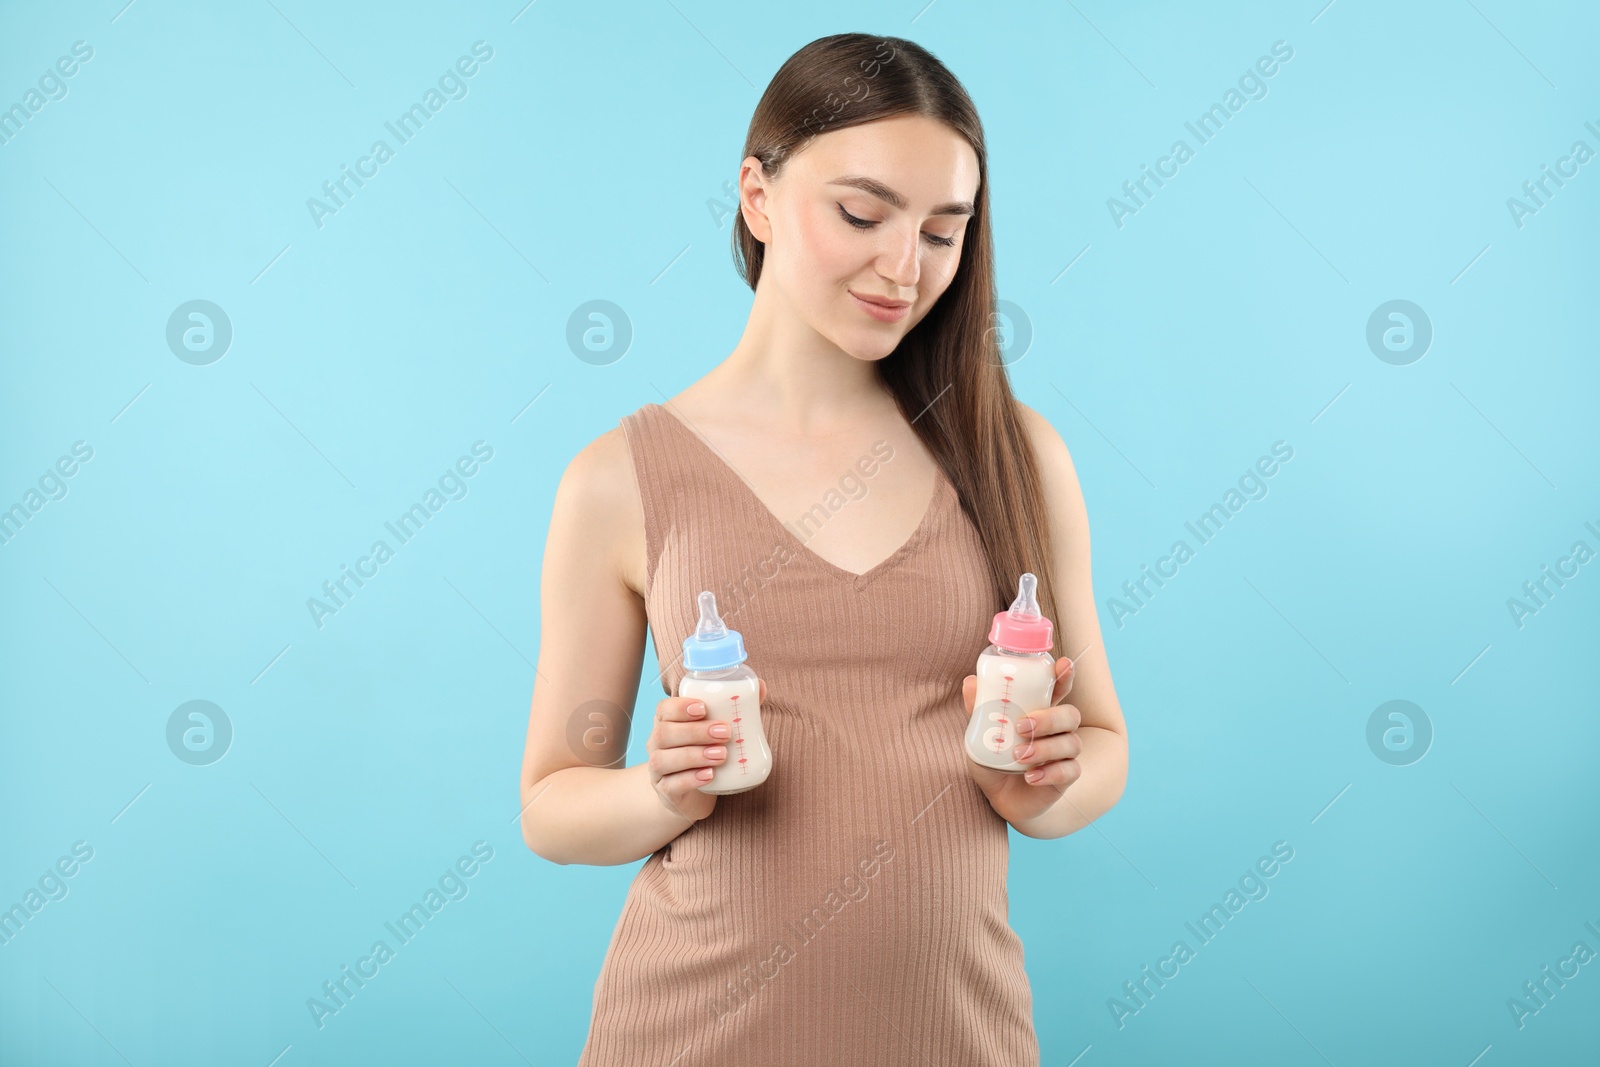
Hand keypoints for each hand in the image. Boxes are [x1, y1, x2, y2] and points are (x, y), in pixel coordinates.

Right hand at [646, 678, 766, 822]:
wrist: (691, 793)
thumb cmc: (704, 751)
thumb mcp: (716, 730)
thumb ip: (736, 709)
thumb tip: (761, 686)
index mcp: (666, 722)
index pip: (664, 709)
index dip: (680, 707)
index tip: (704, 708)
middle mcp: (656, 744)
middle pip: (664, 733)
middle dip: (695, 731)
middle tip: (725, 733)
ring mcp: (657, 770)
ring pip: (663, 760)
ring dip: (694, 756)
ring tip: (721, 755)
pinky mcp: (665, 792)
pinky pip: (671, 785)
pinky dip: (690, 779)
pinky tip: (709, 776)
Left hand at [963, 658, 1079, 826]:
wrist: (999, 796)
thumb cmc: (993, 758)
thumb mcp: (980, 734)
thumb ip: (978, 709)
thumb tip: (971, 681)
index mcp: (1040, 711)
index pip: (1059, 689)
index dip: (1064, 676)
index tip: (1063, 664)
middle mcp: (1058, 730)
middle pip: (1070, 715)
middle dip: (1048, 718)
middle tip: (1021, 727)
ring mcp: (1064, 753)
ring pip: (1071, 743)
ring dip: (1044, 748)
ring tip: (1018, 756)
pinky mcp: (1065, 777)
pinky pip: (1070, 771)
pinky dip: (1050, 773)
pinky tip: (1030, 777)